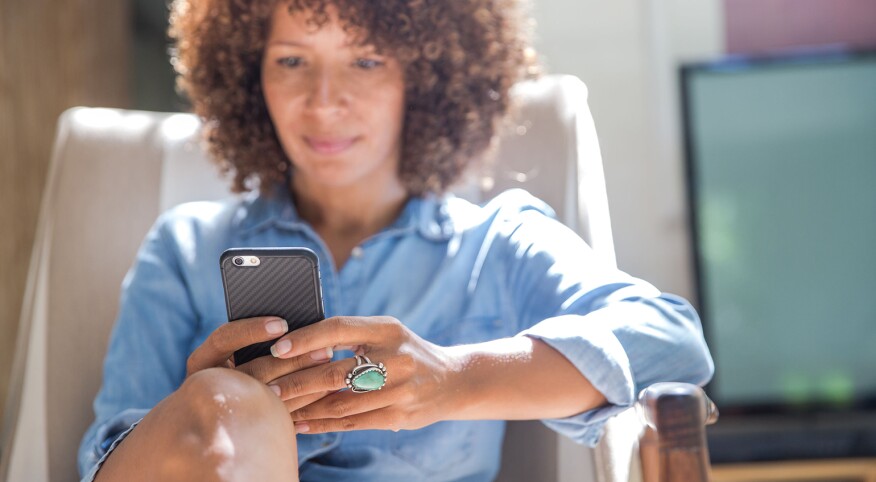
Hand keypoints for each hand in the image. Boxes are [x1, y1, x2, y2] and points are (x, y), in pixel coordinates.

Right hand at [185, 316, 335, 411]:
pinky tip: (328, 390)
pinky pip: (280, 413)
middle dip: (293, 360)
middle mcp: (210, 384)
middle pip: (254, 371)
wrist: (220, 415)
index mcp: (204, 359)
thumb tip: (291, 321)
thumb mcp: (237, 346)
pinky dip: (305, 401)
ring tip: (331, 367)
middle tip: (325, 349)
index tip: (282, 324)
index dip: (252, 330)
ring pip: (270, 396)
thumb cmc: (237, 360)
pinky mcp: (249, 424)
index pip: (224, 339)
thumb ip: (259, 335)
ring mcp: (229, 407)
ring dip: (305, 380)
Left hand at [266, 316, 461, 433]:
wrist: (452, 379)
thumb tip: (297, 342)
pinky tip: (301, 424)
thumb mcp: (386, 332)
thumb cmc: (405, 351)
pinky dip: (322, 424)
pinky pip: (353, 422)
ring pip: (340, 402)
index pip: (339, 328)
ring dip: (304, 406)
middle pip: (335, 371)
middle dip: (296, 381)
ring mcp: (399, 390)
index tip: (278, 347)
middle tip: (267, 386)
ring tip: (277, 408)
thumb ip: (351, 335)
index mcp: (387, 329)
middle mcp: (395, 358)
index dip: (306, 338)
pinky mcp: (399, 416)